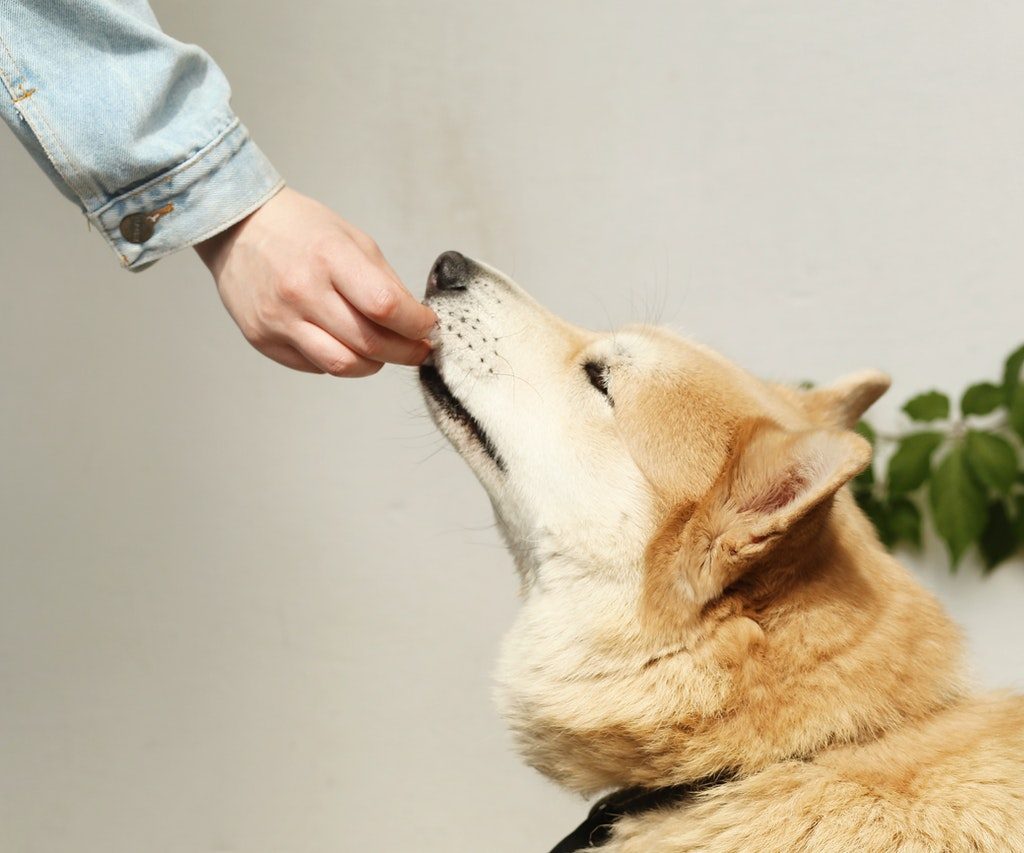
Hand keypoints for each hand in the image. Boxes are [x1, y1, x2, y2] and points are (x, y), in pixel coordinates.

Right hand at [195, 187, 435, 375]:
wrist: (238, 228)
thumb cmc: (300, 230)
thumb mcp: (353, 239)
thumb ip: (385, 282)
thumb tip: (415, 321)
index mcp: (329, 257)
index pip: (385, 306)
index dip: (416, 324)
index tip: (428, 327)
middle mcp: (301, 291)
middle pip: (369, 343)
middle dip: (406, 352)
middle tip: (419, 350)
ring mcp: (279, 319)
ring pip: (343, 365)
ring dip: (374, 365)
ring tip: (383, 352)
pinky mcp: (263, 340)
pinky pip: (316, 366)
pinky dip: (340, 361)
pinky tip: (343, 343)